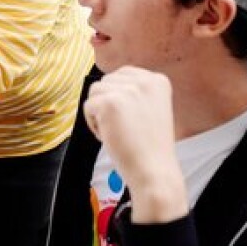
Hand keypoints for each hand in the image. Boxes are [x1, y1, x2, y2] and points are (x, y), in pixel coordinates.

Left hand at [83, 66, 187, 222]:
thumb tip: (106, 82)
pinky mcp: (109, 102)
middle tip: (125, 128)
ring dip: (99, 113)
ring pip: (95, 92)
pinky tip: (110, 136)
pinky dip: (93, 124)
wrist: (154, 171)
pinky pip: (87, 106)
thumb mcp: (152, 108)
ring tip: (118, 131)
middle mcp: (144, 81)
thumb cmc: (149, 146)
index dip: (118, 97)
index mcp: (158, 80)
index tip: (131, 119)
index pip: (123, 74)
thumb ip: (135, 92)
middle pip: (107, 81)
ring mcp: (127, 90)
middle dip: (108, 104)